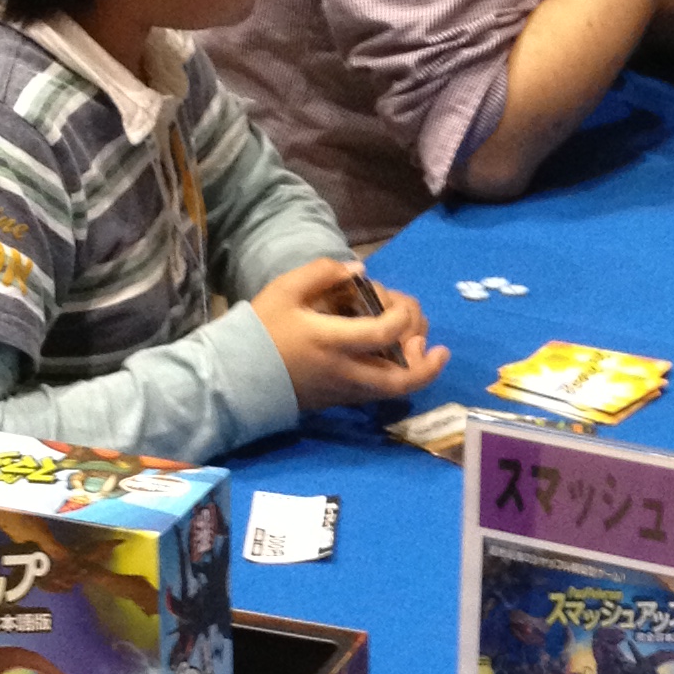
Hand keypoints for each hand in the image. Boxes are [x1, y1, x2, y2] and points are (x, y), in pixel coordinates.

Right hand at [252, 257, 447, 409]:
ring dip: (415, 372)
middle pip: (400, 380)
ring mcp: (342, 391)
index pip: (383, 333)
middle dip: (427, 365)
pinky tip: (396, 359)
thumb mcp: (285, 290)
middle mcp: (344, 371)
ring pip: (392, 392)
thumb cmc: (260, 330)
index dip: (402, 317)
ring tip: (420, 350)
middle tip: (438, 347)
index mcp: (331, 341)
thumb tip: (359, 271)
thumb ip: (323, 273)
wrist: (235, 377)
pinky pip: (376, 393)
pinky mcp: (337, 402)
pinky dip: (394, 378)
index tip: (402, 305)